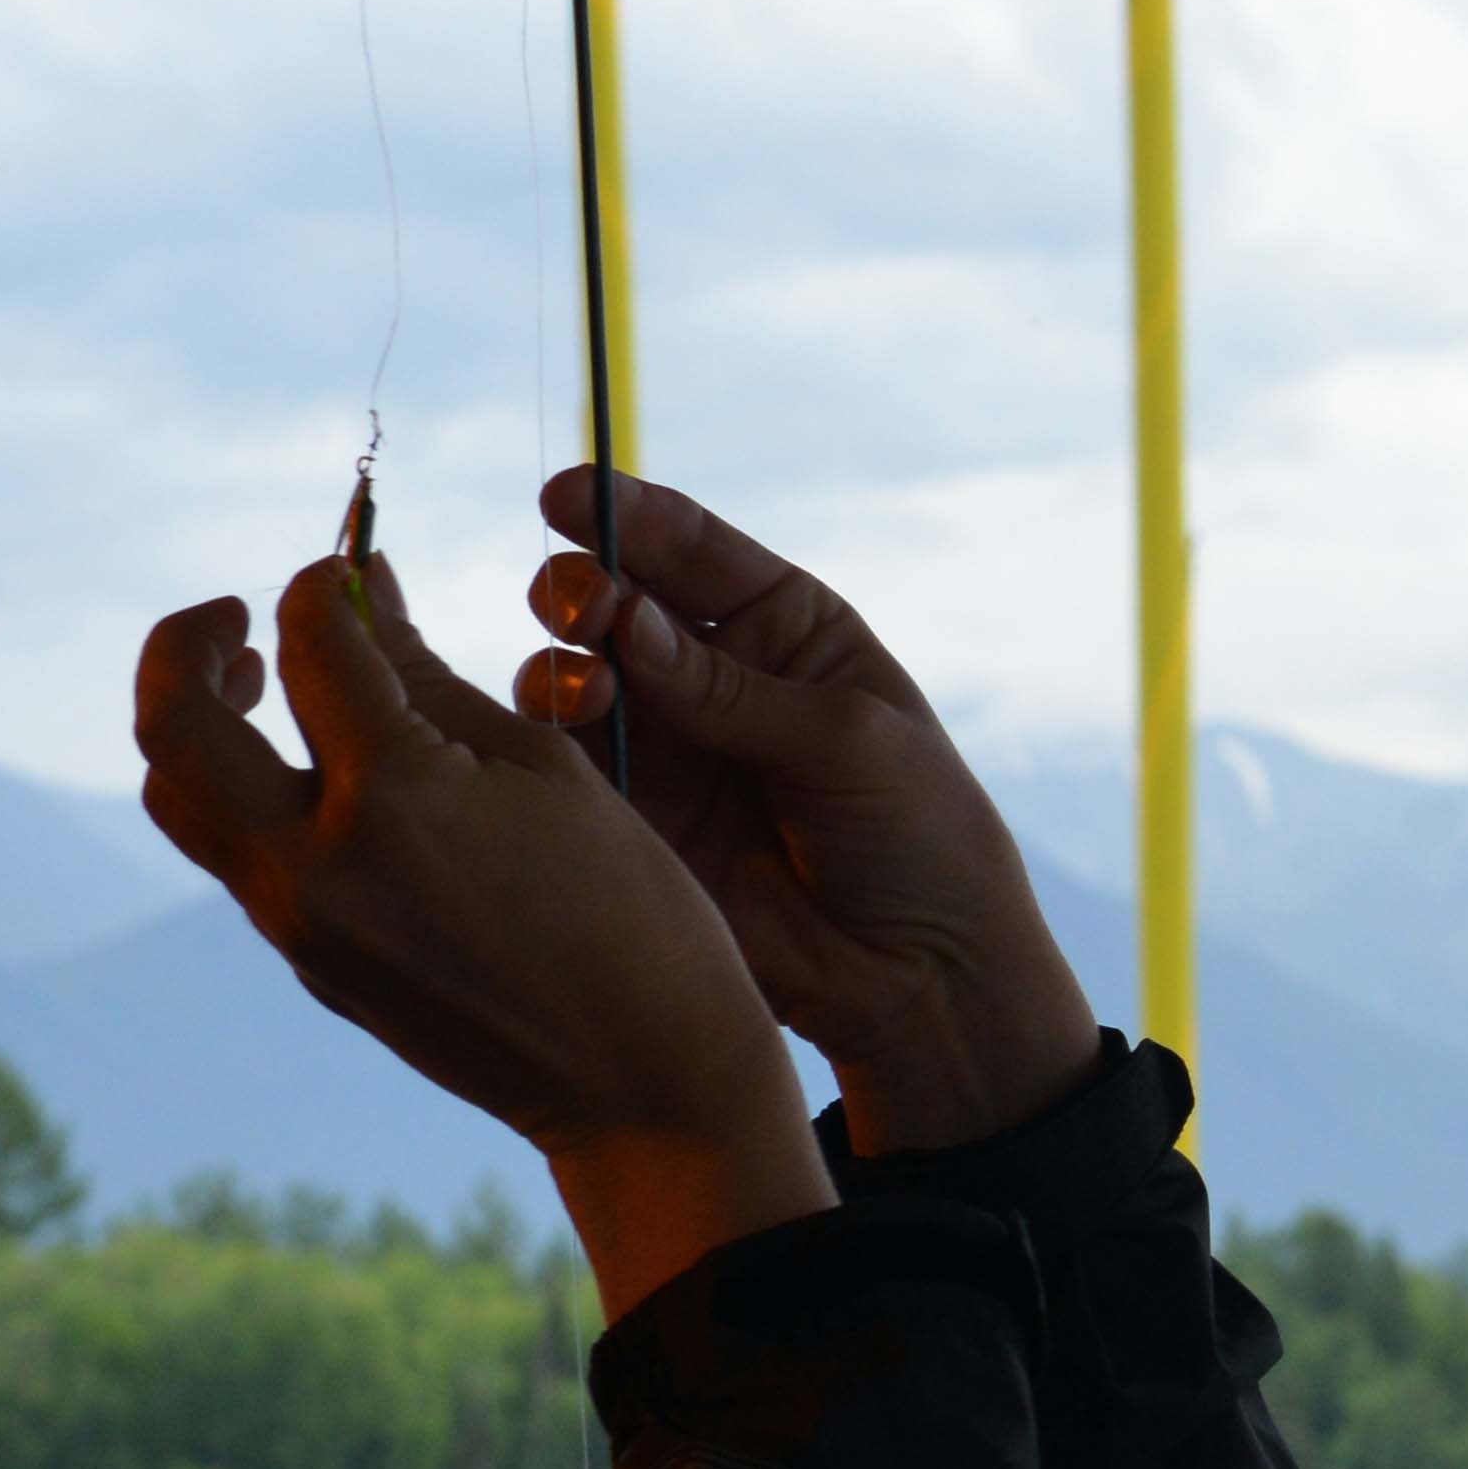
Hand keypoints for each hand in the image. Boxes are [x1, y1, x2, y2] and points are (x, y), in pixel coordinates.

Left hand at [134, 547, 829, 1317]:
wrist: (642, 1079)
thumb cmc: (632, 908)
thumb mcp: (544, 768)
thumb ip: (428, 678)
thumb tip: (360, 596)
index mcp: (395, 795)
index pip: (310, 642)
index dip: (324, 583)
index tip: (352, 565)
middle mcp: (317, 862)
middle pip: (175, 722)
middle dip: (190, 644)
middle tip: (240, 618)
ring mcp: (300, 923)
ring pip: (180, 797)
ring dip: (198, 724)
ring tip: (259, 687)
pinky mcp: (310, 961)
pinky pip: (238, 854)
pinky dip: (251, 788)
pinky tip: (324, 772)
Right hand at [517, 471, 1106, 1160]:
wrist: (918, 974)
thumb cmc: (917, 834)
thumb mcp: (845, 741)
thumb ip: (731, 689)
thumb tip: (629, 622)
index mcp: (786, 627)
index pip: (693, 550)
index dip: (628, 515)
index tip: (568, 495)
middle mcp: (713, 673)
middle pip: (618, 603)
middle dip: (585, 590)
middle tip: (580, 606)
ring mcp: (666, 743)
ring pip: (575, 676)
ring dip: (565, 667)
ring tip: (588, 687)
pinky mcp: (632, 817)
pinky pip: (564, 761)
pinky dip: (549, 741)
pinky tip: (563, 738)